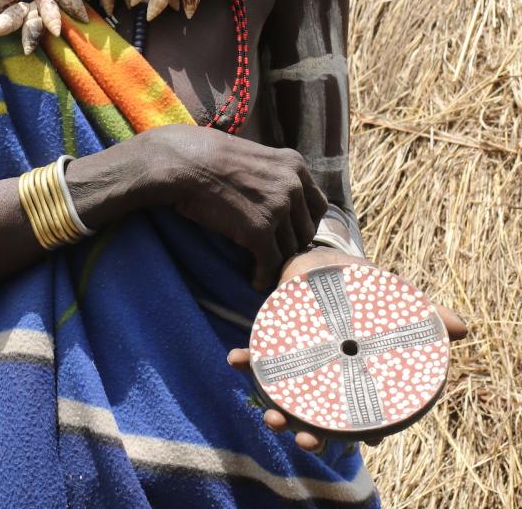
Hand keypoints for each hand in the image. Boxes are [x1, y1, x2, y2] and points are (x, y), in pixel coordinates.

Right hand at [147, 125, 327, 287]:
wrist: (182, 163)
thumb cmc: (206, 154)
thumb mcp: (253, 155)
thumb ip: (273, 174)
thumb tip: (277, 198)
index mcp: (293, 164)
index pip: (318, 205)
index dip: (306, 223)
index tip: (292, 234)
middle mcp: (292, 185)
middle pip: (306, 230)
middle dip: (292, 245)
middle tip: (276, 256)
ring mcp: (278, 208)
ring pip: (290, 250)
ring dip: (277, 263)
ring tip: (263, 270)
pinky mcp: (259, 231)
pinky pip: (271, 263)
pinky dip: (264, 276)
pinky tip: (255, 280)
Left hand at [227, 248, 467, 451]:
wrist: (327, 259)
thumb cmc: (366, 289)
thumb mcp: (395, 300)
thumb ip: (427, 314)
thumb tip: (463, 328)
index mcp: (357, 375)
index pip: (364, 412)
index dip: (365, 431)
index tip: (368, 440)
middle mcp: (327, 378)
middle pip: (321, 416)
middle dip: (312, 432)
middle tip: (305, 436)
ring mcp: (300, 364)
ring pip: (288, 396)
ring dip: (276, 408)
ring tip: (271, 414)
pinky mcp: (277, 343)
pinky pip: (258, 357)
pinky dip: (245, 360)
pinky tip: (235, 359)